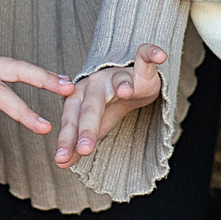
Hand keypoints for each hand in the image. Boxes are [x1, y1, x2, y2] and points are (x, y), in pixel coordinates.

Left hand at [51, 44, 166, 167]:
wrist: (125, 83)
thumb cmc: (105, 107)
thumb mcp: (91, 127)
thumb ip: (76, 145)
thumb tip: (60, 165)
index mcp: (79, 99)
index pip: (70, 120)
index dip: (66, 139)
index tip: (61, 159)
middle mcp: (95, 85)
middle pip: (91, 106)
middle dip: (87, 127)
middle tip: (85, 149)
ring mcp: (117, 75)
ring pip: (118, 80)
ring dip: (122, 84)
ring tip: (125, 91)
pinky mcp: (140, 68)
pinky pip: (145, 57)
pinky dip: (151, 54)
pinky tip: (160, 56)